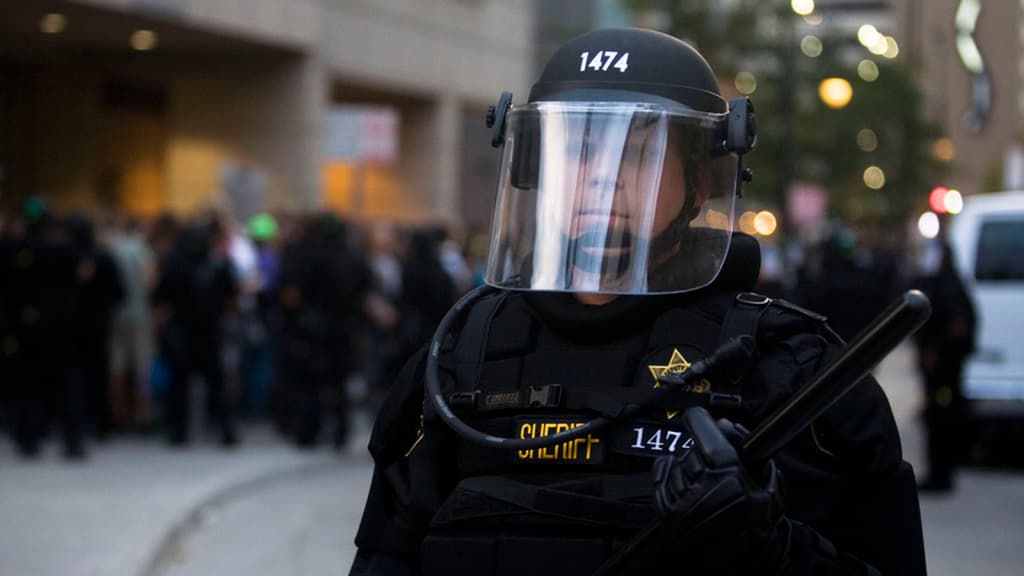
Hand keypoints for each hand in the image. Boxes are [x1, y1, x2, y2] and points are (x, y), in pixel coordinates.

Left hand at [652, 406, 788, 573]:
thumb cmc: (758, 524)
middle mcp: (703, 487)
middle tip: (712, 463)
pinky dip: (667, 472)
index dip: (700, 420)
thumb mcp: (768, 484)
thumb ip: (749, 450)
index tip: (698, 417)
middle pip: (690, 448)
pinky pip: (660, 477)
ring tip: (702, 480)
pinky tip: (682, 479)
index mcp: (730, 476)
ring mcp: (682, 501)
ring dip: (685, 464)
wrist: (740, 563)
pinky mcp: (667, 512)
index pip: (705, 432)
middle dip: (699, 450)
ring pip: (675, 462)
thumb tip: (725, 424)